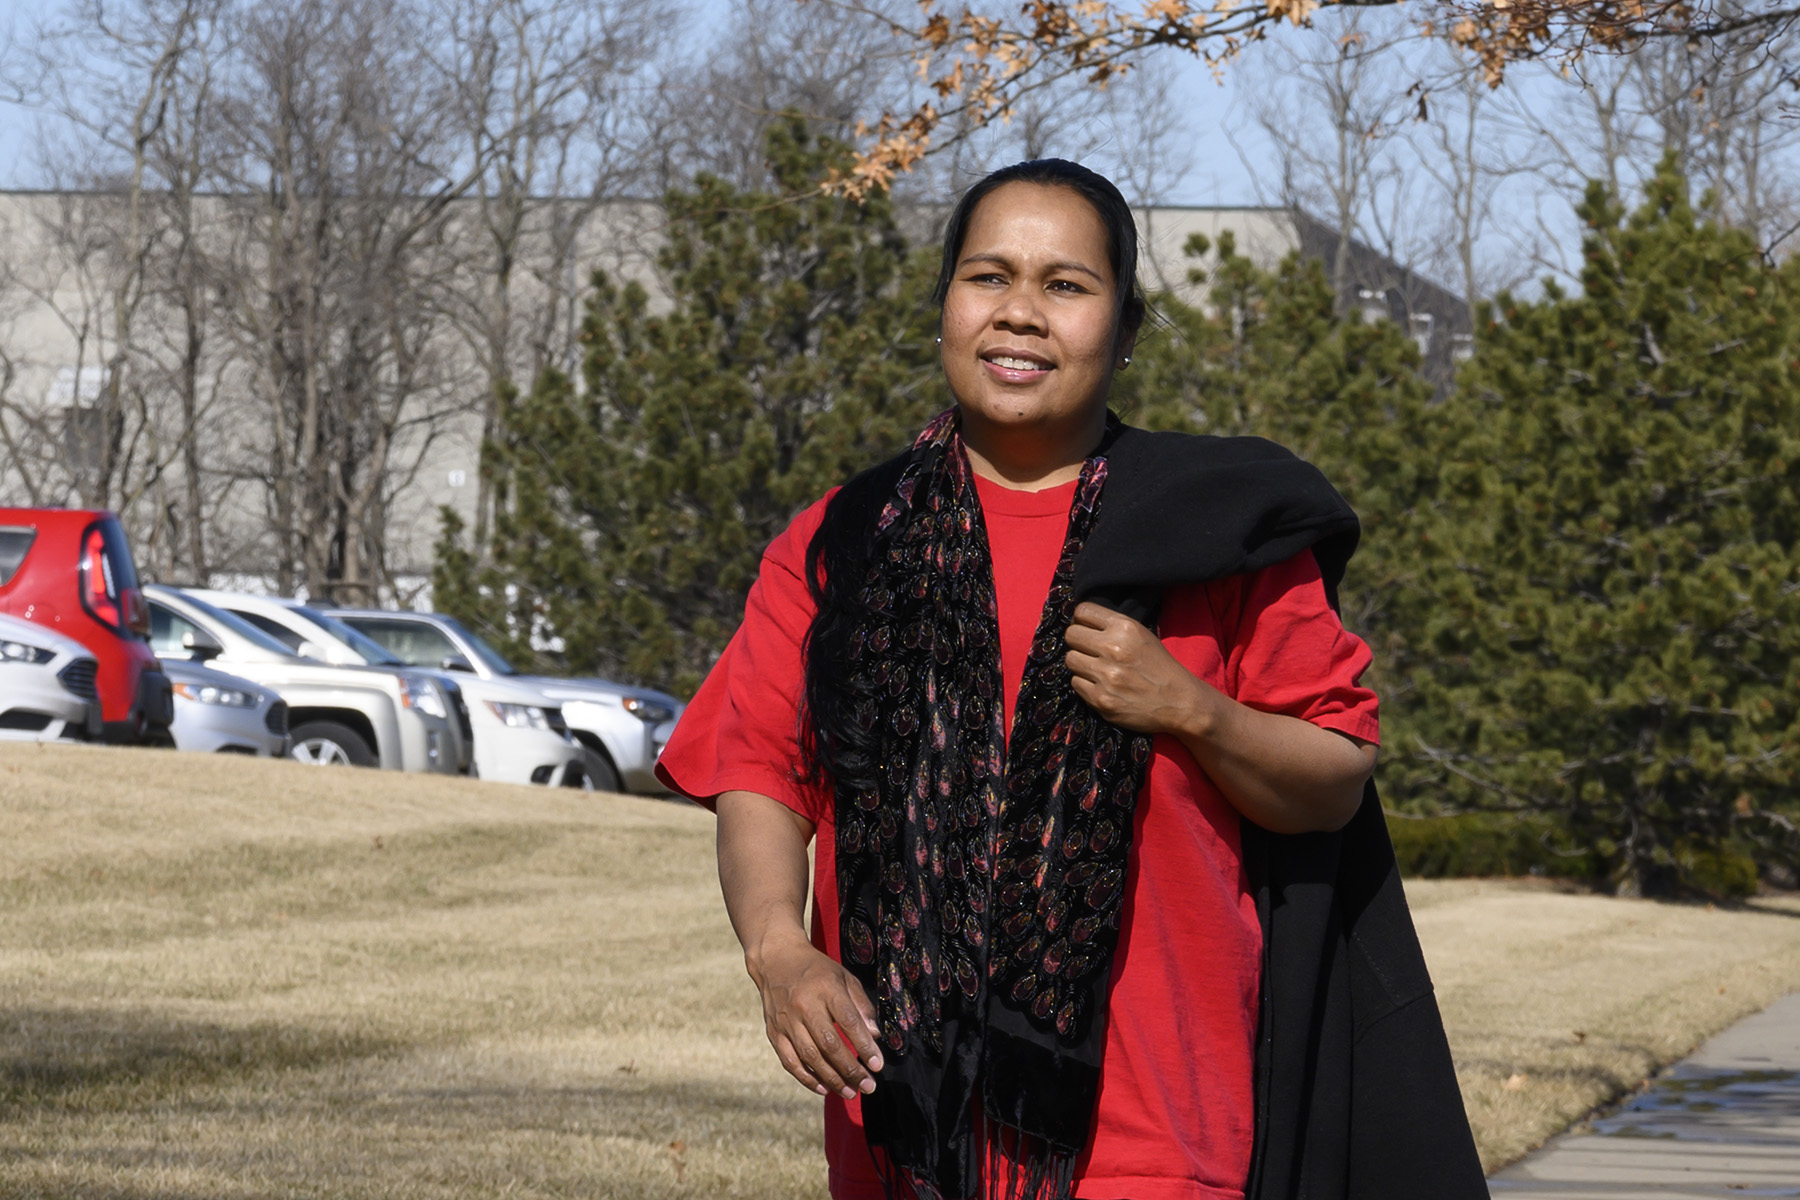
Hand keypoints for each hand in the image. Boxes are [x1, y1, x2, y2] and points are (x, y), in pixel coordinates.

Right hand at [750, 933, 884, 1099]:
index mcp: (826, 988)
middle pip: (829, 1044)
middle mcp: (804, 1005)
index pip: (848, 1022)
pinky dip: (807, 1078)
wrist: (776, 960)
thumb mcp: (844, 978)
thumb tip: (874, 1036)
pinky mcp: (774, 1032)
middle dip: (851, 1069)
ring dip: (832, 1079)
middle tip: (868, 1086)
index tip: (877, 1065)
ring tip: (850, 1092)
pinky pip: (790, 1061)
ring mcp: (786, 1021)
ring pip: (810, 1056)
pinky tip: (824, 1088)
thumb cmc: (817, 971)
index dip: (864, 1046)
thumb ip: (861, 1006)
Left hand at [1063, 602, 1218, 736]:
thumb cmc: (1160, 667)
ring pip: (1070, 659)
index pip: (1082, 611)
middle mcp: (1113, 648)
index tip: (1085, 628)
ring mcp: (1106, 675)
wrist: (1180, 702)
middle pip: (1071, 635)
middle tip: (1088, 650)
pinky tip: (1101, 686)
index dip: (1080, 620)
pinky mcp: (1101, 699)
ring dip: (1080, 664)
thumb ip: (1112, 626)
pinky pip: (1075, 683)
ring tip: (1096, 669)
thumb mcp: (1142, 635)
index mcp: (1125, 628)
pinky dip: (1085, 684)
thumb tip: (1078, 622)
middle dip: (1077, 641)